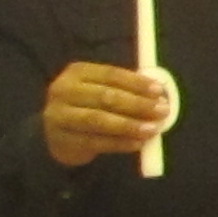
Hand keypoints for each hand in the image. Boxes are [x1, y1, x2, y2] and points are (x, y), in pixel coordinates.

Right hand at [42, 60, 171, 169]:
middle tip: (162, 111)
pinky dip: (119, 143)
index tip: (159, 90)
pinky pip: (95, 141)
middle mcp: (64, 90)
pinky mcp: (62, 139)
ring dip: (129, 125)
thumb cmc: (86, 107)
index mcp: (77, 72)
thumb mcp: (100, 91)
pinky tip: (137, 143)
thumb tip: (159, 97)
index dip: (136, 82)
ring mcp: (59, 115)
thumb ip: (124, 91)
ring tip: (153, 129)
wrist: (55, 134)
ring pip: (98, 119)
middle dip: (137, 104)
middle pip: (105, 96)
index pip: (110, 74)